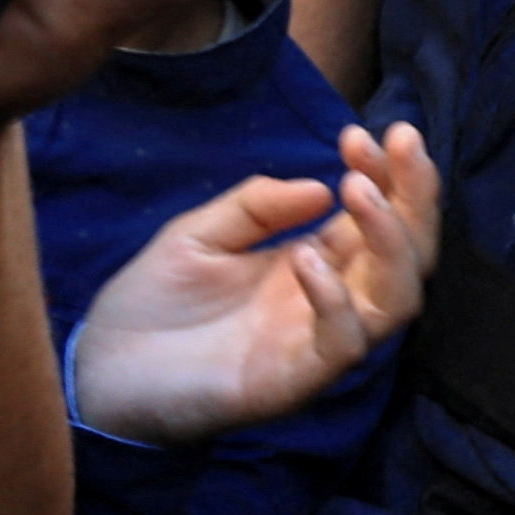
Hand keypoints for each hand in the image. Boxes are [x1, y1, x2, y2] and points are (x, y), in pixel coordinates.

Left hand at [68, 124, 442, 442]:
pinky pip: (344, 345)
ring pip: (396, 299)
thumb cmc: (151, 304)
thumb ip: (255, 207)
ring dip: (390, 240)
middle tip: (401, 140)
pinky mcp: (294, 381)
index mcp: (313, 263)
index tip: (363, 133)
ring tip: (359, 190)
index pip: (374, 218)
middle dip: (413, 195)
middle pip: (407, 253)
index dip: (384, 174)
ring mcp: (315, 343)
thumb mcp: (199, 235)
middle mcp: (329, 302)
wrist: (100, 371)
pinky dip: (335, 299)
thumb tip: (323, 185)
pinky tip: (306, 257)